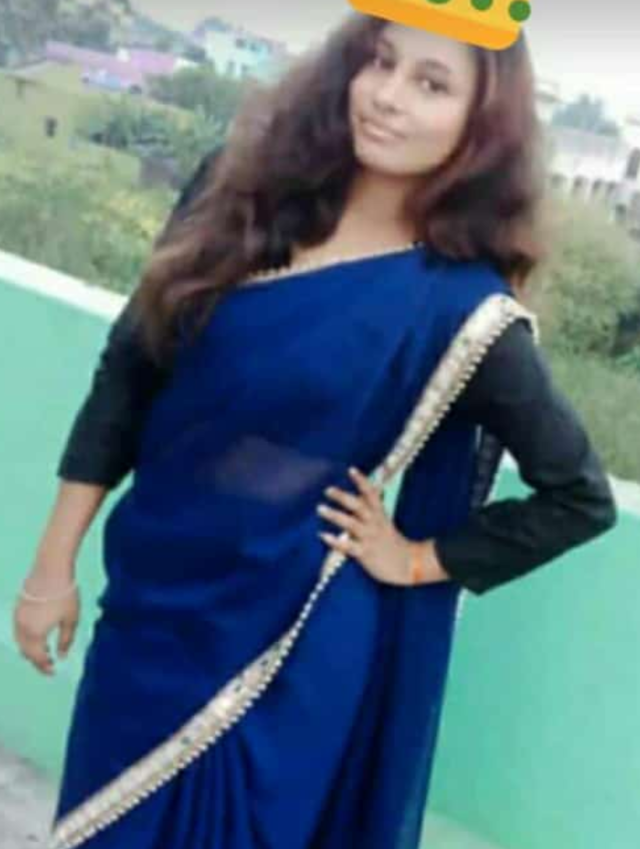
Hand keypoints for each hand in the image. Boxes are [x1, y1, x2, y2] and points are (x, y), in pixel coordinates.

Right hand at [13, 570, 79, 675]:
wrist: (51, 568)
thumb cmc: (64, 594)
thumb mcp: (71, 619)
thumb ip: (66, 640)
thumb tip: (61, 656)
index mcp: (35, 634)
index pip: (38, 658)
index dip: (45, 667)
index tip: (53, 671)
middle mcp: (22, 628)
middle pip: (26, 652)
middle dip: (36, 660)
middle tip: (48, 664)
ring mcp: (17, 617)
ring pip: (20, 641)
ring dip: (30, 649)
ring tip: (44, 651)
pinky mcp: (18, 607)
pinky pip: (18, 630)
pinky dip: (26, 637)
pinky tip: (38, 634)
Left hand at [317, 467, 414, 585]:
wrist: (409, 565)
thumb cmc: (393, 543)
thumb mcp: (384, 523)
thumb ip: (371, 511)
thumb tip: (358, 496)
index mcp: (380, 515)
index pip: (371, 494)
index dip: (362, 481)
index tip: (351, 470)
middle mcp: (375, 524)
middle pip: (359, 506)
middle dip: (343, 497)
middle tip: (328, 490)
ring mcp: (370, 538)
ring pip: (352, 524)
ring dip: (335, 515)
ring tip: (320, 508)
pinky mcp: (365, 553)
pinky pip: (348, 546)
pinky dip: (335, 540)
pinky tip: (323, 535)